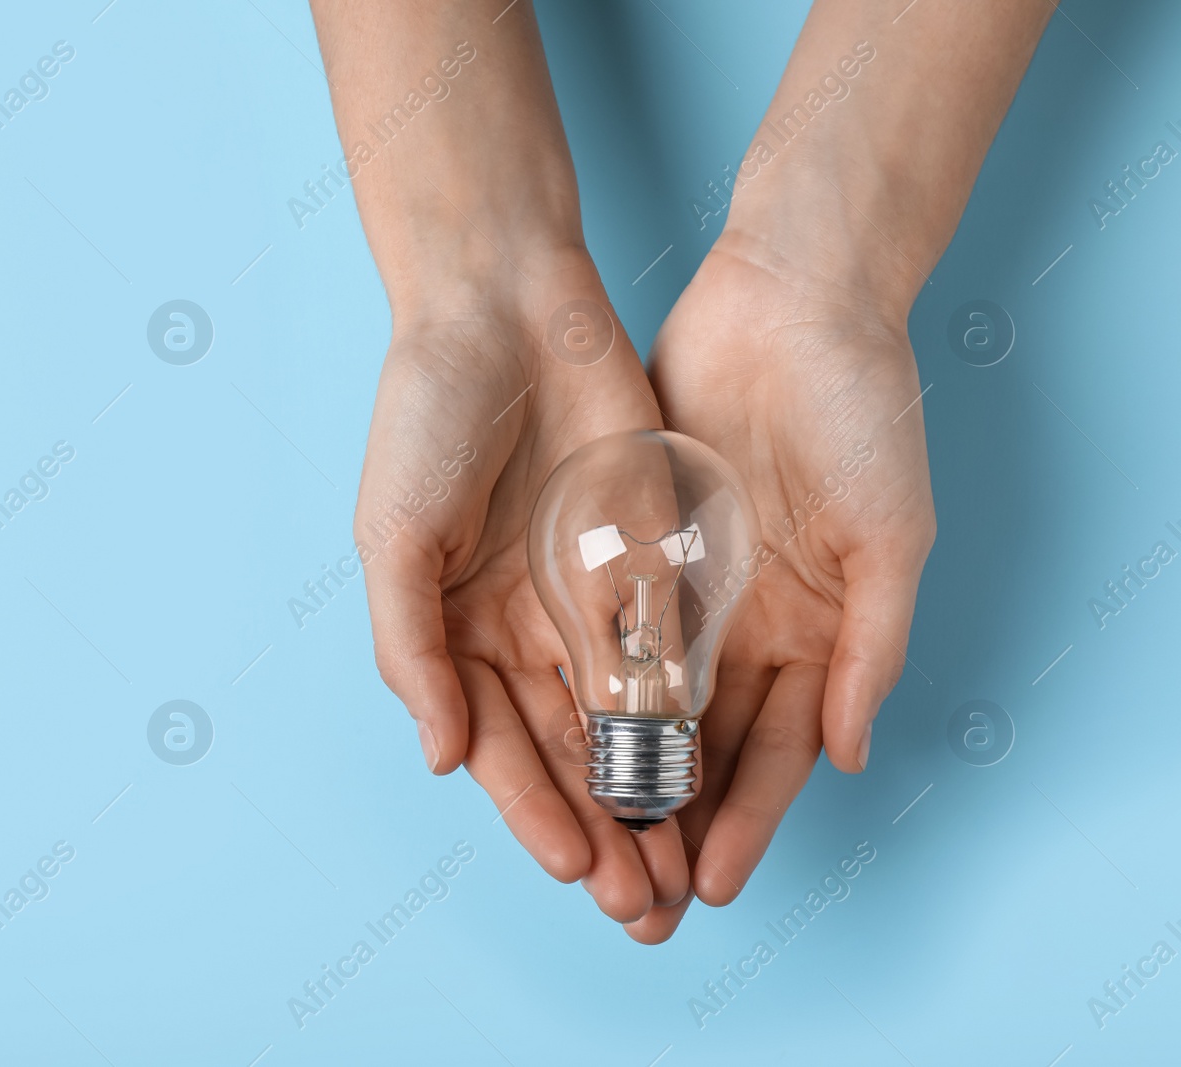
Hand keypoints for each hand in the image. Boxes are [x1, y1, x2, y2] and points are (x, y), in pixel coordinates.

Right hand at [355, 250, 695, 925]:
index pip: (498, 746)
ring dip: (653, 796)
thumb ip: (410, 651)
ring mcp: (586, 597)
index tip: (579, 868)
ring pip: (629, 721)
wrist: (504, 306)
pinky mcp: (649, 557)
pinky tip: (718, 771)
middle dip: (604, 829)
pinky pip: (674, 649)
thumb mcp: (391, 536)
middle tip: (642, 906)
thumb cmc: (425, 416)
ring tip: (682, 868)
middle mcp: (521, 628)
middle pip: (568, 752)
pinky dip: (693, 715)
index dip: (536, 811)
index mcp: (452, 630)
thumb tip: (440, 759)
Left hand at [627, 236, 935, 941]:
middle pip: (699, 744)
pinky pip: (598, 627)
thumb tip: (850, 757)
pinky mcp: (628, 540)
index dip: (747, 817)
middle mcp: (742, 621)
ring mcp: (683, 584)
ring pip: (639, 701)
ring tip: (587, 841)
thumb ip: (871, 646)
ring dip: (615, 773)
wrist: (791, 301)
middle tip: (637, 895)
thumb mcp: (888, 534)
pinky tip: (553, 739)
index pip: (775, 748)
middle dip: (670, 820)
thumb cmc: (863, 411)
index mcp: (815, 628)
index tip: (715, 883)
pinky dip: (579, 685)